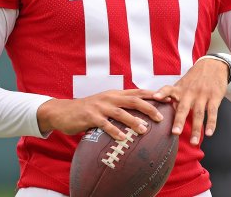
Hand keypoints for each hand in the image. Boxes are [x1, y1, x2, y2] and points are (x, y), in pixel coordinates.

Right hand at [36, 88, 162, 140]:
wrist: (63, 111)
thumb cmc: (87, 111)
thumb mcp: (105, 105)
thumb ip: (120, 107)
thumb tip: (139, 115)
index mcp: (115, 94)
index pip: (138, 92)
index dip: (153, 95)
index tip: (167, 100)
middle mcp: (109, 97)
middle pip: (133, 100)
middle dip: (148, 107)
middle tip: (162, 117)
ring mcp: (99, 106)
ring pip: (120, 112)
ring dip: (133, 121)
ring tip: (144, 130)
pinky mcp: (90, 116)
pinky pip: (104, 124)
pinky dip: (114, 131)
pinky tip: (122, 138)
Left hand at [152, 58, 227, 144]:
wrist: (213, 64)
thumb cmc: (194, 77)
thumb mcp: (182, 83)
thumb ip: (173, 95)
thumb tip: (159, 107)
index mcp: (180, 88)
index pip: (168, 89)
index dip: (161, 93)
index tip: (155, 97)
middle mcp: (190, 92)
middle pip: (183, 108)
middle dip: (179, 120)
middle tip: (175, 133)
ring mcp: (202, 95)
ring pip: (199, 114)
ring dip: (196, 129)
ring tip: (193, 142)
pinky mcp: (214, 97)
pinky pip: (212, 112)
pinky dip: (211, 123)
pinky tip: (209, 133)